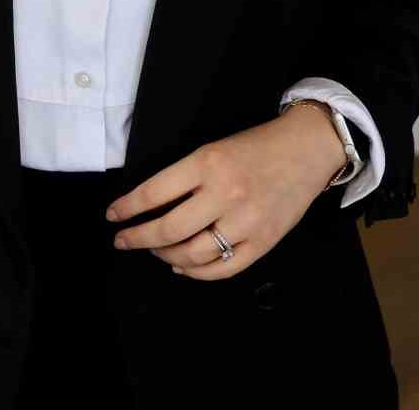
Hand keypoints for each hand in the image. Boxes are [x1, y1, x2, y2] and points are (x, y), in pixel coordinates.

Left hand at [103, 104, 346, 280]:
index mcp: (206, 163)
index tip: (113, 216)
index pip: (153, 193)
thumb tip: (150, 206)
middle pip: (168, 229)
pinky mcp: (264, 242)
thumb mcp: (213, 149)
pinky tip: (181, 266)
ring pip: (192, 253)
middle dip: (138, 238)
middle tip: (124, 240)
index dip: (127, 208)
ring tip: (155, 250)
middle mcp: (224, 194)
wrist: (306, 149)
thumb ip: (184, 176)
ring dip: (165, 255)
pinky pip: (223, 268)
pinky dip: (196, 271)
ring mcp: (245, 221)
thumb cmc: (256, 146)